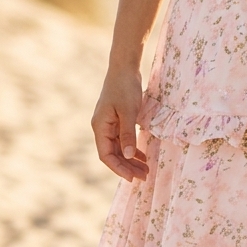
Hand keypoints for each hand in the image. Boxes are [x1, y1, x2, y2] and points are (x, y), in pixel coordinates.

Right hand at [91, 66, 148, 181]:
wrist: (124, 68)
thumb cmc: (125, 87)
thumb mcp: (128, 112)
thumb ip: (127, 134)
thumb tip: (129, 156)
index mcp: (100, 127)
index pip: (106, 155)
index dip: (119, 169)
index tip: (132, 178)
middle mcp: (102, 128)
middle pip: (113, 154)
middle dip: (127, 167)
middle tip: (145, 177)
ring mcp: (109, 124)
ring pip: (119, 149)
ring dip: (131, 160)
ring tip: (146, 170)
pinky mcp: (117, 120)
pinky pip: (123, 140)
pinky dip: (132, 149)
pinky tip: (143, 156)